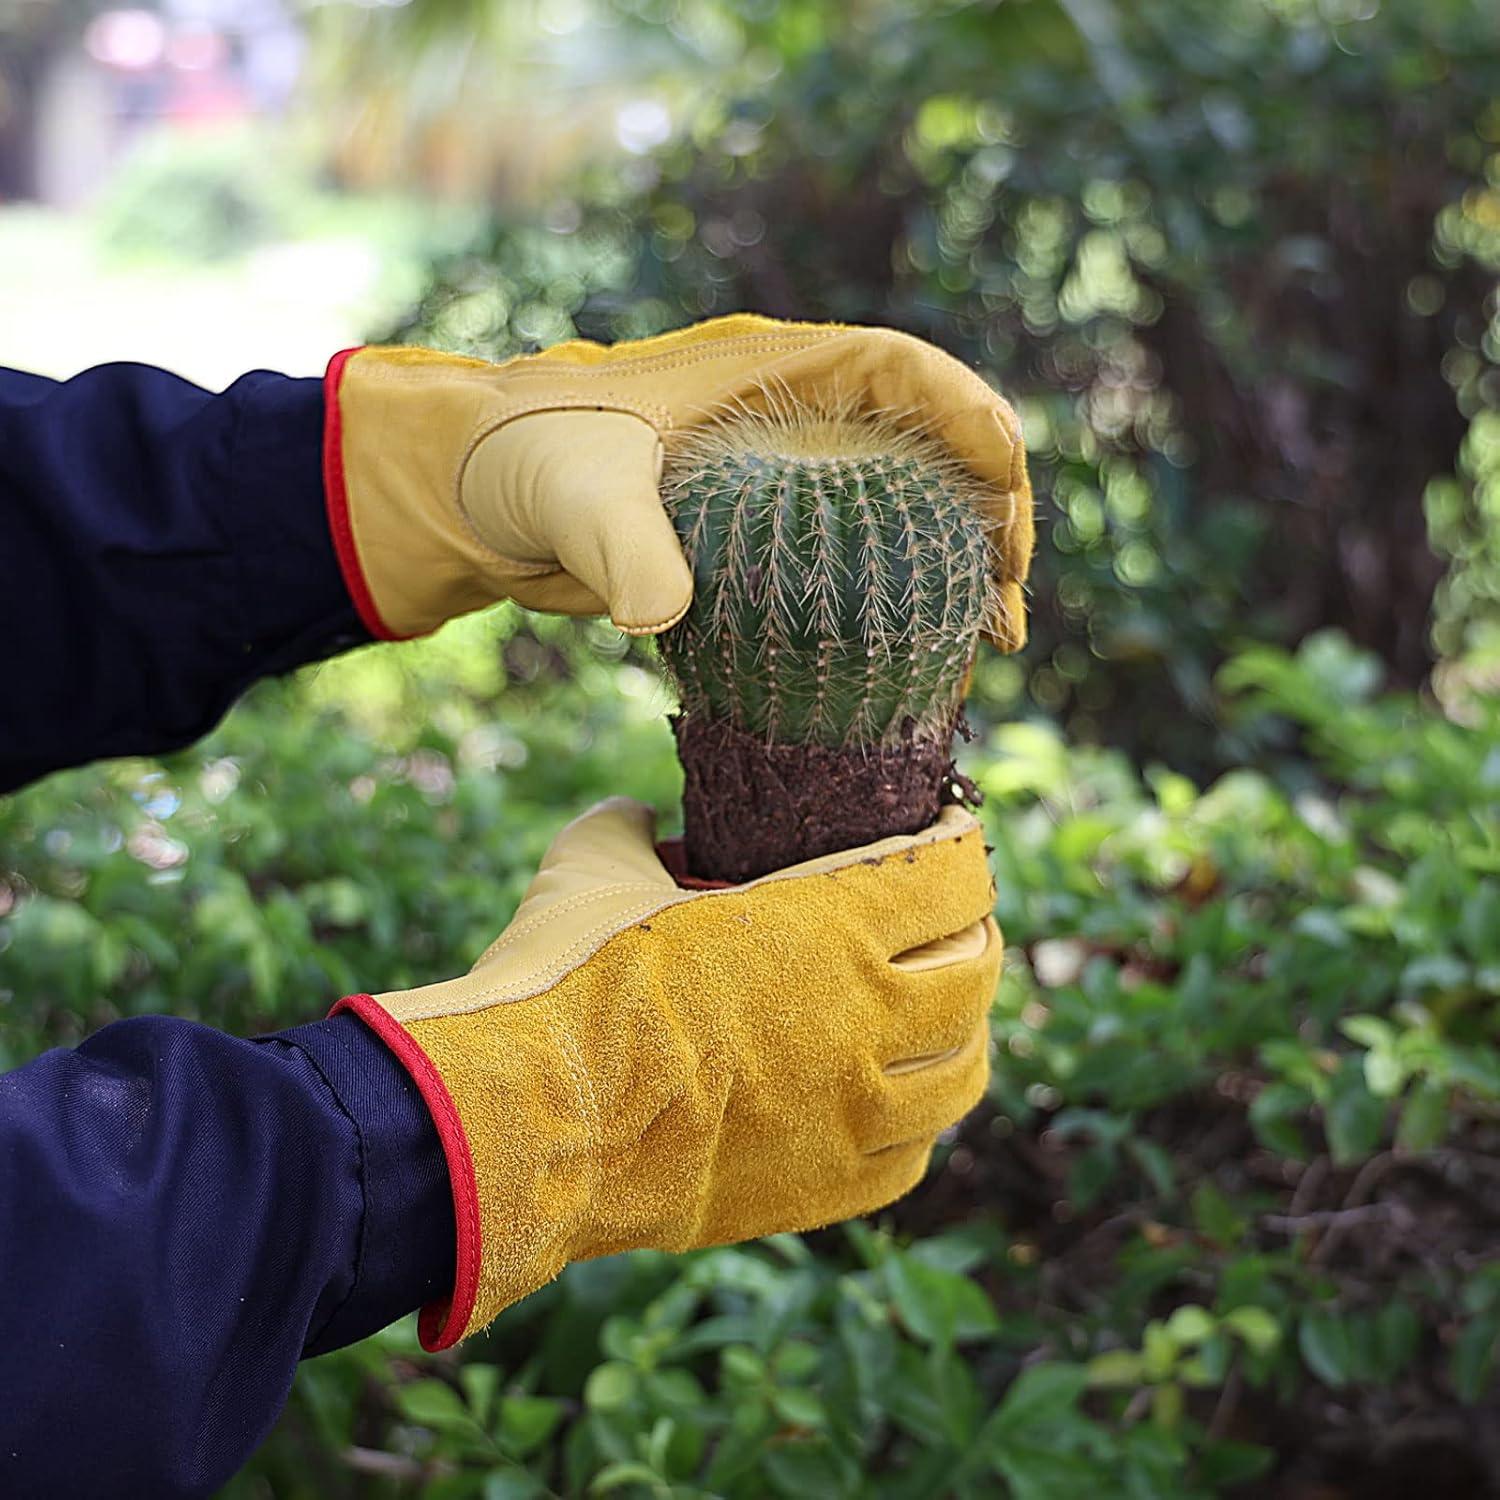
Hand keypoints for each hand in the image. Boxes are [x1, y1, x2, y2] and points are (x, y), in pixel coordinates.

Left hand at [324, 314, 1031, 646]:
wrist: (474, 498)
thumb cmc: (519, 458)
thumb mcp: (569, 490)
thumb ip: (617, 543)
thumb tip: (657, 614)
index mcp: (764, 372)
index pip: (897, 370)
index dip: (966, 412)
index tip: (1005, 478)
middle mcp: (790, 420)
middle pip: (927, 449)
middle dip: (986, 516)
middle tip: (1007, 607)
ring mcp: (783, 482)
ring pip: (904, 511)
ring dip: (956, 572)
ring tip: (989, 647)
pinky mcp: (762, 540)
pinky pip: (855, 564)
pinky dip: (896, 608)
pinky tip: (915, 665)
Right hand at [335, 796, 1001, 1348]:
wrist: (529, 1121)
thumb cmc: (563, 979)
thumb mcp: (594, 864)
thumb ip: (633, 827)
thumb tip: (644, 820)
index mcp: (831, 926)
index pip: (952, 874)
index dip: (959, 844)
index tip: (948, 831)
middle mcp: (865, 1020)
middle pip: (978, 971)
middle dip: (978, 934)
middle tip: (958, 920)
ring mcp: (851, 1113)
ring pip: (963, 1071)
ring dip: (966, 1031)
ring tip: (948, 1014)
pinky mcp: (820, 1188)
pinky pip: (911, 1157)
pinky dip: (918, 1123)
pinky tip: (895, 1105)